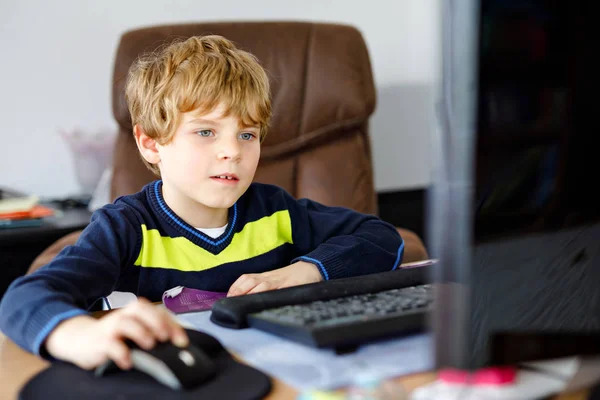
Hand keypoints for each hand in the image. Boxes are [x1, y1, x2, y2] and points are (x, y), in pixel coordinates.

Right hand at [45, 297, 188, 369]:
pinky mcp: (99, 342)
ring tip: (150, 345)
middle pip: (141, 309)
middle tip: (167, 338)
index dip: (172, 324)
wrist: (79, 340)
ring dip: (140, 332)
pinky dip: (120, 352)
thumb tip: (180, 346)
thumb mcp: (135, 331)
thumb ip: (153, 333)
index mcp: (136, 312)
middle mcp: (124, 315)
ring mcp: (110, 327)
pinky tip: (128, 362)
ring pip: (125, 322)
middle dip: (157, 322)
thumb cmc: (115, 336)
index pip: (157, 311)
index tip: (183, 341)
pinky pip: (110, 344)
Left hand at [227, 261, 322, 296]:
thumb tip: (247, 298)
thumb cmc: (293, 276)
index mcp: (266, 276)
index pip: (246, 278)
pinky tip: (266, 299)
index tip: (228, 296)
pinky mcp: (292, 284)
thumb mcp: (276, 280)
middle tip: (230, 299)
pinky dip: (272, 294)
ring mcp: (281, 281)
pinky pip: (280, 289)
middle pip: (251, 280)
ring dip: (251, 292)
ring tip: (242, 300)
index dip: (236, 286)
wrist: (312, 267)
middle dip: (239, 290)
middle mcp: (270, 277)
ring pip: (263, 284)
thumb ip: (264, 287)